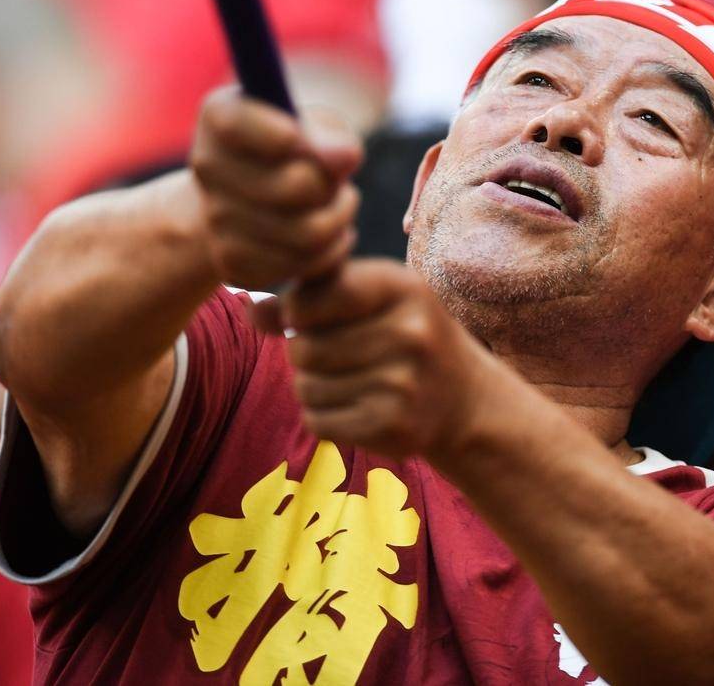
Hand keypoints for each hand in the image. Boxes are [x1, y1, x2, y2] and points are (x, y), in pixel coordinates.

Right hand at [189, 87, 361, 295]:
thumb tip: (343, 157)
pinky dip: (328, 252)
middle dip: (331, 185)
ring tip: (339, 204)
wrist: (257, 194)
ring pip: (307, 233)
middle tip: (337, 181)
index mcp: (219, 116)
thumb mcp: (318, 126)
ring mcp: (215, 220)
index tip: (298, 137)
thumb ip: (332, 134)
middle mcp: (207, 167)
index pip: (238, 124)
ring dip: (339, 218)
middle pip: (296, 186)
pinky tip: (325, 234)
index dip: (279, 135)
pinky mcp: (233, 263)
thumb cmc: (297, 148)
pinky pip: (302, 266)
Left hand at [285, 259, 504, 457]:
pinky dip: (322, 416)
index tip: (311, 318)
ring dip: (311, 386)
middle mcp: (409, 334)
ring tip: (344, 380)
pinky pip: (318, 421)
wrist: (463, 397)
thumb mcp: (371, 299)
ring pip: (306, 387)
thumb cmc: (405, 334)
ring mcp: (404, 384)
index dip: (297, 311)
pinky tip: (352, 406)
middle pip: (304, 348)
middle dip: (303, 353)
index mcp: (402, 288)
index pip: (312, 298)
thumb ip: (311, 297)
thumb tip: (250, 310)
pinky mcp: (393, 426)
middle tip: (331, 355)